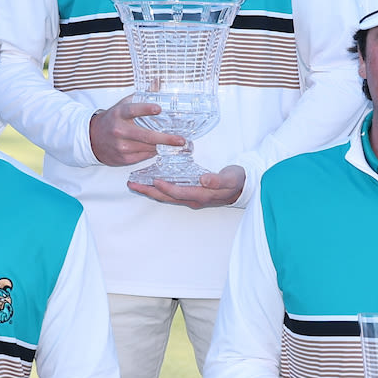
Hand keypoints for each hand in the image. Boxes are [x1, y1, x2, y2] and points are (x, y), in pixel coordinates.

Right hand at [90, 96, 178, 165]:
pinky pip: (144, 156)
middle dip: (166, 139)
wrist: (91, 139)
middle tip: (181, 140)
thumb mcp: (123, 104)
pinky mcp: (124, 158)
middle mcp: (120, 131)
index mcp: (119, 114)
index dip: (145, 109)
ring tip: (176, 143)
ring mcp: (121, 146)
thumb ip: (142, 95)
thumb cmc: (112, 120)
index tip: (158, 108)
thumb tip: (159, 81)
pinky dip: (153, 152)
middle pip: (146, 136)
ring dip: (163, 146)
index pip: (133, 110)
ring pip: (148, 148)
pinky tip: (158, 148)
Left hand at [129, 164, 243, 209]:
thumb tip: (204, 180)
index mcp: (202, 195)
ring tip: (136, 185)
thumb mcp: (231, 178)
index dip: (167, 188)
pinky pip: (171, 193)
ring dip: (151, 191)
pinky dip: (159, 189)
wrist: (243, 187)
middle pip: (167, 197)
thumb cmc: (237, 180)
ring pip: (167, 196)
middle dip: (150, 191)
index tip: (154, 180)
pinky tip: (152, 183)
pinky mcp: (191, 194)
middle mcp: (194, 199)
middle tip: (133, 184)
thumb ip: (218, 180)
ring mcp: (192, 198)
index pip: (180, 192)